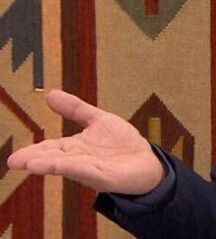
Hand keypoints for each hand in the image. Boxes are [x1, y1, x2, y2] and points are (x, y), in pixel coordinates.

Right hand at [6, 90, 164, 194]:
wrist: (146, 161)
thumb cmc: (121, 143)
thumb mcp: (98, 120)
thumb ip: (75, 109)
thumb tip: (50, 94)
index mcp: (75, 147)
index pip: (50, 148)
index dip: (33, 151)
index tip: (14, 158)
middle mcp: (79, 160)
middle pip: (54, 159)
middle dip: (36, 160)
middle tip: (15, 161)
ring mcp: (92, 170)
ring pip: (69, 167)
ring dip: (51, 166)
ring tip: (31, 165)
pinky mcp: (106, 177)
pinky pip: (89, 172)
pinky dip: (76, 168)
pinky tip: (62, 166)